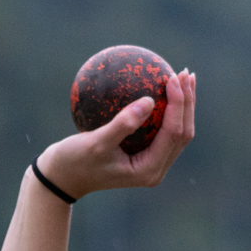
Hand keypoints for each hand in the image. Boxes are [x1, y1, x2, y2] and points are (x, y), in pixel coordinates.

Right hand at [34, 68, 195, 200]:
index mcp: (148, 170)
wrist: (62, 178)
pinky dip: (165, 109)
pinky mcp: (144, 156)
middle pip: (182, 133)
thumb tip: (149, 100)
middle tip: (185, 73)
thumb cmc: (74, 161)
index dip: (179, 104)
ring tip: (182, 77)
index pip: (173, 133)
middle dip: (188, 102)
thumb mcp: (94, 143)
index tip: (172, 77)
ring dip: (182, 105)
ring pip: (176, 131)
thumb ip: (122, 124)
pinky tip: (159, 88)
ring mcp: (151, 164)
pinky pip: (161, 130)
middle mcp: (155, 169)